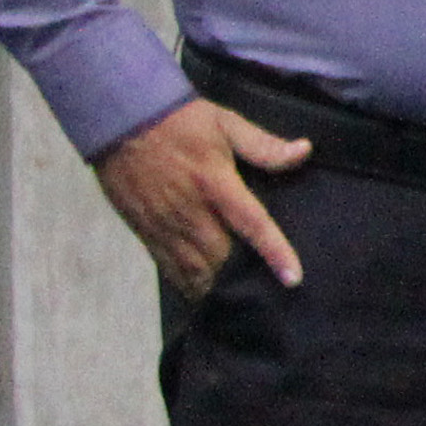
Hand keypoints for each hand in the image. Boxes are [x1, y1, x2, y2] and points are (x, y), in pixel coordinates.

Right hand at [95, 98, 309, 299]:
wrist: (120, 120)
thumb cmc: (180, 121)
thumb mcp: (226, 123)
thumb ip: (263, 145)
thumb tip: (304, 150)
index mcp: (215, 183)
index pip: (252, 224)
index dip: (274, 252)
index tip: (293, 278)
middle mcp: (190, 209)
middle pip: (221, 256)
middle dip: (242, 279)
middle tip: (266, 296)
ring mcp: (164, 223)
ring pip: (192, 268)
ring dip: (214, 288)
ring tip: (236, 304)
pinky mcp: (145, 229)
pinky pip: (167, 265)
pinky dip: (184, 283)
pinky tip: (200, 295)